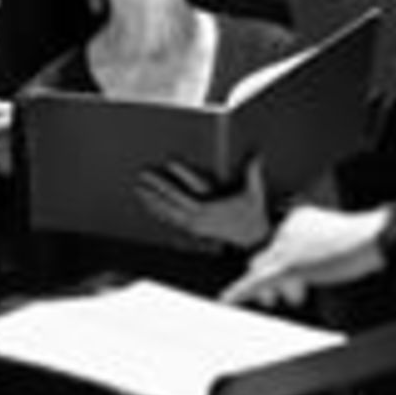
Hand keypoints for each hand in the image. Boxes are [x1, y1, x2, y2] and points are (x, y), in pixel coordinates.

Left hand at [136, 158, 270, 248]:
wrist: (254, 240)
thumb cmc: (253, 215)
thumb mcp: (254, 193)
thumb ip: (252, 173)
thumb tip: (256, 154)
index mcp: (209, 209)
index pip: (183, 195)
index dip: (170, 182)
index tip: (162, 168)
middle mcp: (198, 220)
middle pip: (169, 205)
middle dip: (153, 191)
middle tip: (140, 178)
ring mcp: (194, 227)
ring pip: (167, 215)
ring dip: (152, 203)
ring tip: (139, 191)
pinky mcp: (194, 230)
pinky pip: (172, 221)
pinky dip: (160, 213)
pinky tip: (151, 206)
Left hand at [220, 204, 389, 307]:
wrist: (371, 239)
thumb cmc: (363, 241)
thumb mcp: (334, 240)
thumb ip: (315, 249)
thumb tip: (306, 269)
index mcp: (298, 218)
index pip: (280, 243)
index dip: (286, 264)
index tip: (300, 277)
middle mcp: (287, 228)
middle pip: (267, 255)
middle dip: (273, 275)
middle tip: (285, 295)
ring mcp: (286, 245)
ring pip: (263, 269)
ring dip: (272, 288)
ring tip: (289, 297)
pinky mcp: (288, 264)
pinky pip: (258, 280)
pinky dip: (241, 290)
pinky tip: (228, 299)